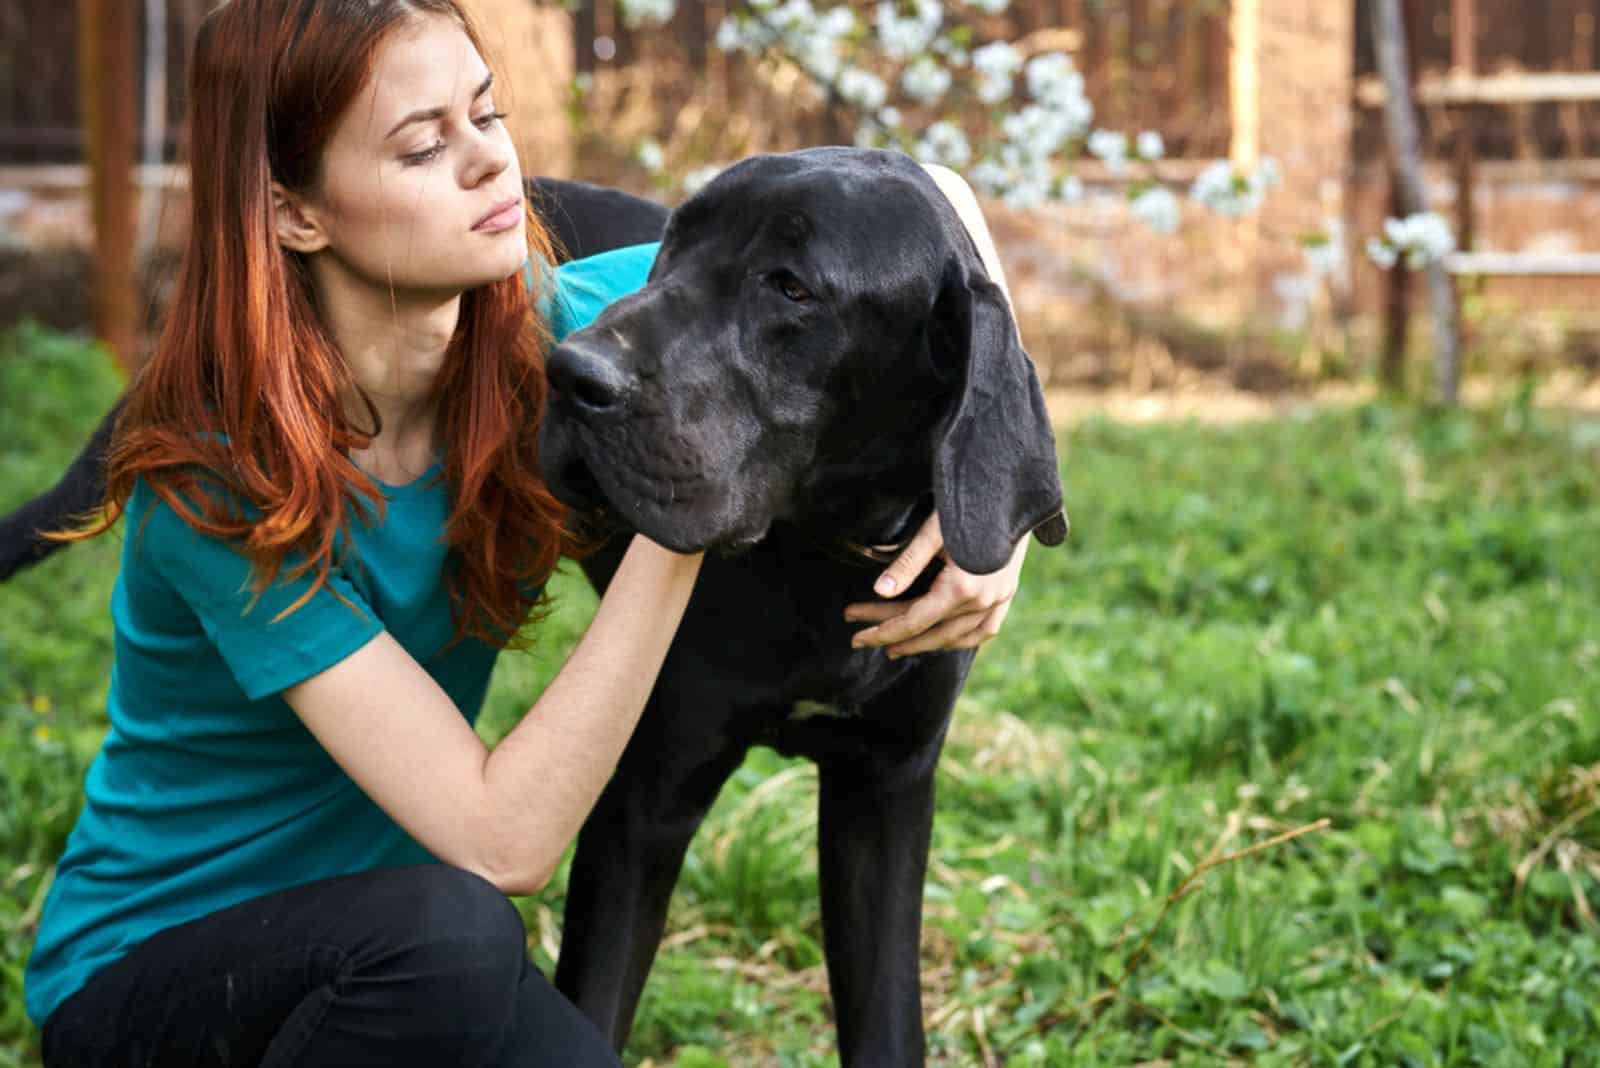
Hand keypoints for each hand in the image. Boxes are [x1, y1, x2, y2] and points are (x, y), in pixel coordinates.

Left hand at [844, 513, 1026, 657]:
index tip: (857, 637)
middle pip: (930, 632)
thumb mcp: (933, 532)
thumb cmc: (969, 505)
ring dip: (925, 644)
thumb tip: (880, 590)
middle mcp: (982, 601)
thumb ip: (907, 564)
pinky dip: (961, 639)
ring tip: (897, 645)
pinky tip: (943, 640)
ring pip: (957, 637)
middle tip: (860, 638)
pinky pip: (984, 630)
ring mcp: (998, 600)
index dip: (882, 631)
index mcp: (961, 589)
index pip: (913, 622)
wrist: (1012, 493)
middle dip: (893, 637)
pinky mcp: (1007, 593)